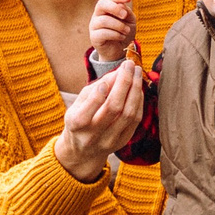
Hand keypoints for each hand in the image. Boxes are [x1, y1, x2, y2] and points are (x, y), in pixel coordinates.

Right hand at [54, 54, 145, 181]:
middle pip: (113, 108)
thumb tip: (118, 72)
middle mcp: (93, 136)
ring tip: (136, 73)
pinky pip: (135, 120)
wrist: (84, 149)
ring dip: (135, 90)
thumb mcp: (80, 102)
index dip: (99, 94)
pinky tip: (138, 88)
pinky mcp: (123, 141)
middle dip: (124, 83)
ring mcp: (110, 141)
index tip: (110, 74)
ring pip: (128, 114)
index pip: (87, 111)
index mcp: (76, 125)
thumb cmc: (80, 118)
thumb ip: (96, 88)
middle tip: (129, 65)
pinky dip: (138, 101)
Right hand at [89, 0, 135, 65]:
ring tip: (126, 31)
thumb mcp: (130, 22)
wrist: (119, 51)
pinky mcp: (93, 37)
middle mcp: (99, 14)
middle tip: (125, 16)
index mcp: (108, 8)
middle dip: (114, 8)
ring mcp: (94, 25)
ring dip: (119, 26)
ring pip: (104, 20)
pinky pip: (103, 33)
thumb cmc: (124, 33)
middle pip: (101, 4)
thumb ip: (127, 13)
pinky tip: (121, 37)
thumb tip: (122, 7)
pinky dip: (115, 34)